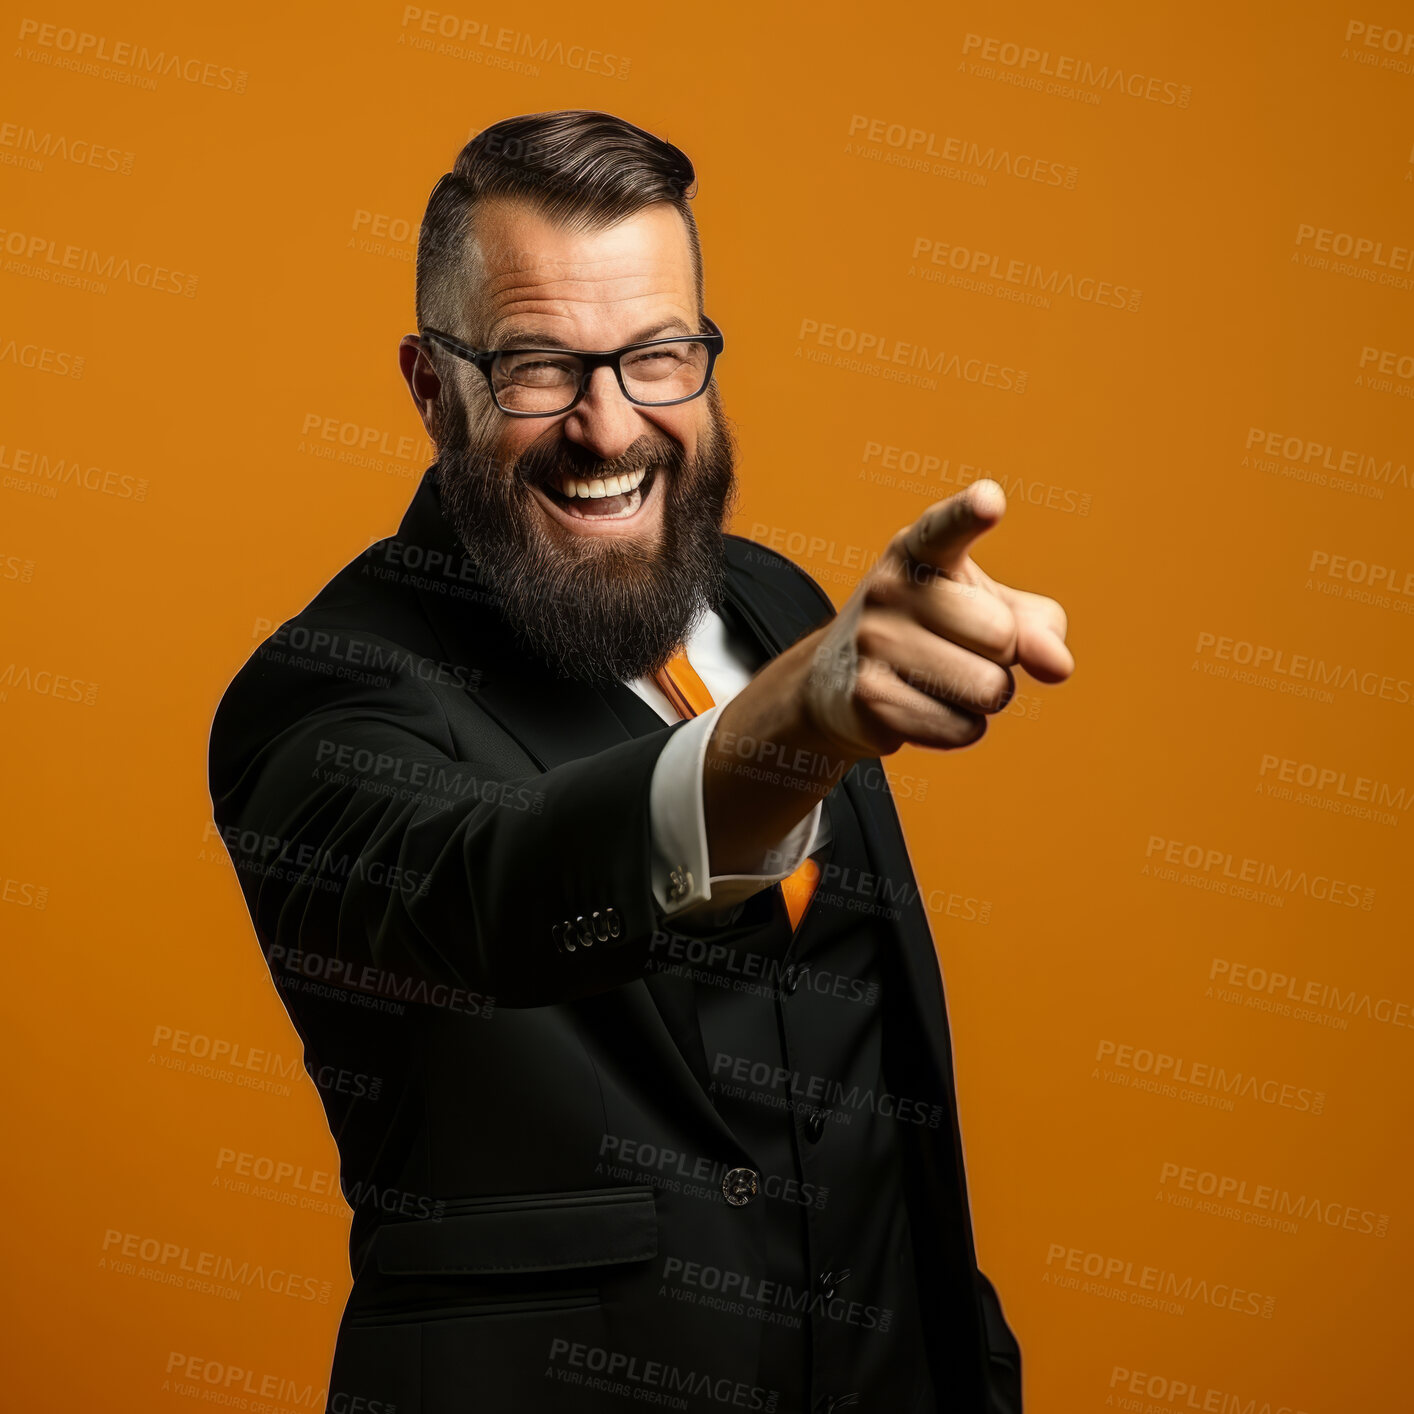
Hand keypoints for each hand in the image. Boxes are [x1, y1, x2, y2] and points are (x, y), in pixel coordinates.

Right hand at [801, 478, 1073, 758]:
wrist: (837, 682)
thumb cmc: (932, 633)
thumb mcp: (988, 609)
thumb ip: (1038, 625)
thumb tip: (1058, 666)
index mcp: (919, 549)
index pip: (946, 528)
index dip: (969, 513)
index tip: (990, 501)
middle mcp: (889, 588)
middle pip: (1002, 638)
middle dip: (1001, 658)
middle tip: (959, 650)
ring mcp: (873, 643)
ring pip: (988, 690)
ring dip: (984, 697)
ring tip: (942, 680)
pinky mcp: (869, 699)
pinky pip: (961, 729)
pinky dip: (960, 728)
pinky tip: (924, 708)